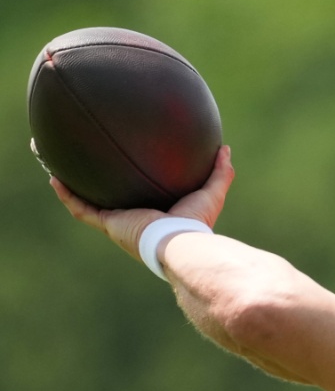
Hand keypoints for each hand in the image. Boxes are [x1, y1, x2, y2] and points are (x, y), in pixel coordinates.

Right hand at [50, 145, 234, 260]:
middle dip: (96, 183)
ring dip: (72, 185)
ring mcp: (119, 223)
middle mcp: (134, 219)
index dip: (131, 183)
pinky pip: (81, 209)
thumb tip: (224, 148)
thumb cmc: (198, 223)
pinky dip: (67, 195)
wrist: (181, 242)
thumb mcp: (212, 192)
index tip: (124, 166)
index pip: (141, 196)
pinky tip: (55, 178)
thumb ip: (220, 172)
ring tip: (57, 166)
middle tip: (85, 162)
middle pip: (110, 197)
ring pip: (88, 201)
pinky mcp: (109, 225)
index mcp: (156, 213)